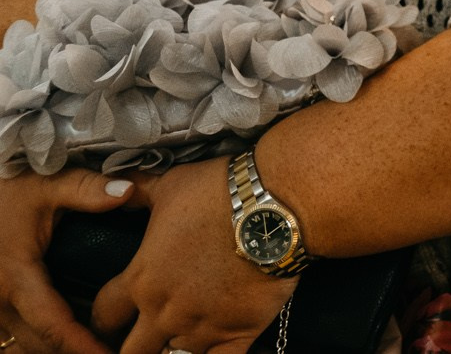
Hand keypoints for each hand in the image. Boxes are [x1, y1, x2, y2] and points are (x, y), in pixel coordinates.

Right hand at [0, 168, 136, 353]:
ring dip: (59, 349)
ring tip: (100, 346)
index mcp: (16, 277)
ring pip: (26, 344)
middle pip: (41, 345)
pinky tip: (71, 338)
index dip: (84, 347)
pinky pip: (16, 336)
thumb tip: (129, 191)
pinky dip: (42, 341)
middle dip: (78, 352)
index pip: (53, 326)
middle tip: (118, 349)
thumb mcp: (46, 184)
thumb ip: (87, 190)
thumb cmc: (7, 191)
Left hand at [89, 158, 294, 353]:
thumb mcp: (170, 184)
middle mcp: (164, 312)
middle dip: (135, 345)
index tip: (115, 317)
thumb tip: (115, 184)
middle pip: (131, 352)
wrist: (276, 205)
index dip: (106, 318)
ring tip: (184, 338)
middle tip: (146, 336)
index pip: (104, 316)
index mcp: (142, 280)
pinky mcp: (237, 333)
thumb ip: (138, 191)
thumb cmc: (220, 192)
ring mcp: (200, 328)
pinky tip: (213, 349)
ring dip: (174, 350)